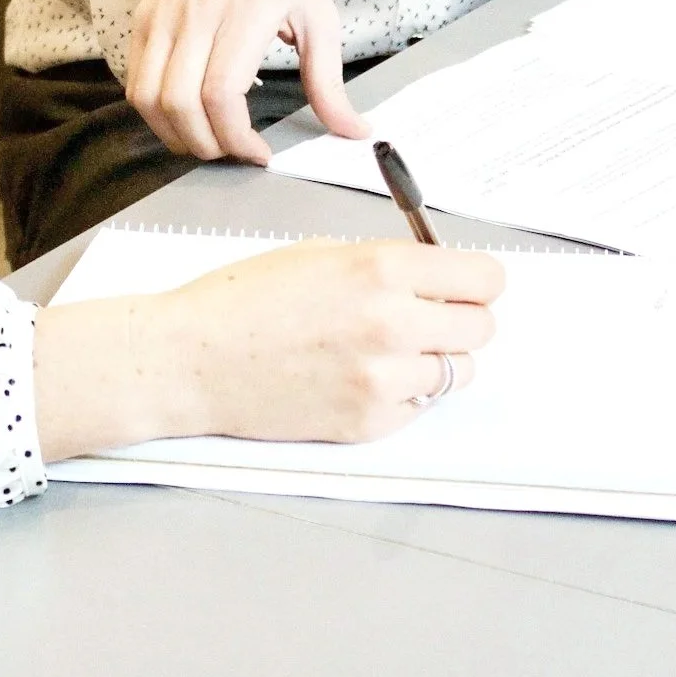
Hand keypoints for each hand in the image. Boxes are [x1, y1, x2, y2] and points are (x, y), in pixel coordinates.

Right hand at [33, 240, 503, 457]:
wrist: (191, 360)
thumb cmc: (243, 301)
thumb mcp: (321, 254)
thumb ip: (387, 264)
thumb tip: (437, 277)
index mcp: (381, 269)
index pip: (484, 279)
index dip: (476, 281)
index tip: (465, 286)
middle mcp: (392, 324)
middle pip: (481, 328)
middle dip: (460, 319)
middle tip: (429, 318)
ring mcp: (382, 380)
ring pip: (457, 373)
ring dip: (435, 360)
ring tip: (390, 351)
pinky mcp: (368, 423)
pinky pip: (418, 407)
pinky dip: (403, 395)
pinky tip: (360, 378)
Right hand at [126, 0, 369, 164]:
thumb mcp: (318, 14)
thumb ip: (329, 80)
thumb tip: (353, 130)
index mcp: (246, 10)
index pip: (221, 92)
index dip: (236, 137)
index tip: (258, 153)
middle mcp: (196, 13)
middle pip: (180, 103)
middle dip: (206, 145)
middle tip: (232, 152)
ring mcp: (163, 16)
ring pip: (148, 98)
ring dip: (175, 135)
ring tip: (207, 140)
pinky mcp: (143, 20)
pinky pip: (135, 82)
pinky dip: (156, 113)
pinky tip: (185, 117)